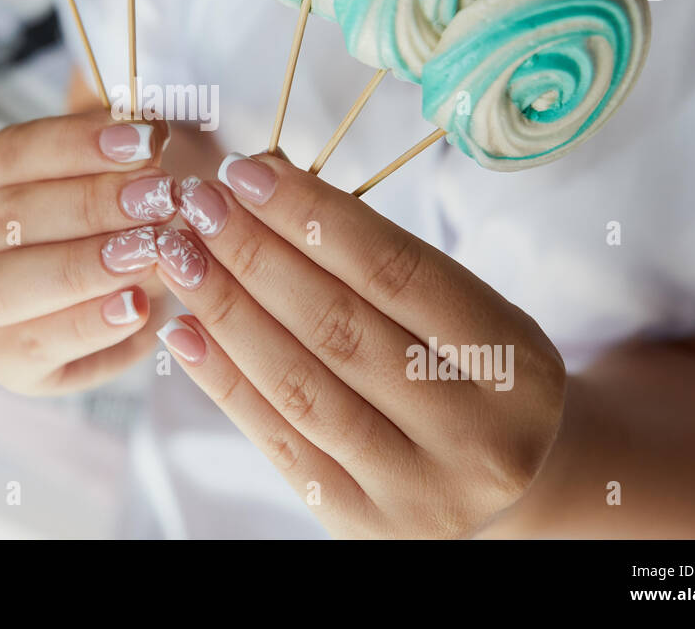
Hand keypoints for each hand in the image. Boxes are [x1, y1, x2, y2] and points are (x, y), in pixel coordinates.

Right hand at [0, 111, 174, 394]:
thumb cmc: (104, 217)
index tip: (150, 138)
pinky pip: (37, 346)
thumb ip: (119, 144)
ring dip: (87, 265)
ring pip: (11, 284)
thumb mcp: (107, 169)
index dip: (80, 144)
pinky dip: (90, 326)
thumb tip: (148, 126)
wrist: (105, 295)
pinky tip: (139, 308)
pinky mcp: (0, 362)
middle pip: (10, 216)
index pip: (13, 152)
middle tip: (160, 196)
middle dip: (92, 204)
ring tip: (152, 251)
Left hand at [152, 153, 566, 537]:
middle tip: (197, 203)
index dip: (313, 215)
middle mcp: (474, 435)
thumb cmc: (478, 374)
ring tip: (180, 255)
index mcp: (514, 364)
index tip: (248, 170)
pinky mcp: (359, 523)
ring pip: (300, 385)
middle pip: (339, 326)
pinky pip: (278, 442)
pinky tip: (184, 330)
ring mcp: (416, 489)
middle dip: (255, 254)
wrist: (513, 487)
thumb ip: (384, 264)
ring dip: (227, 311)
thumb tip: (267, 187)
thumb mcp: (472, 313)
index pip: (396, 272)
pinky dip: (224, 381)